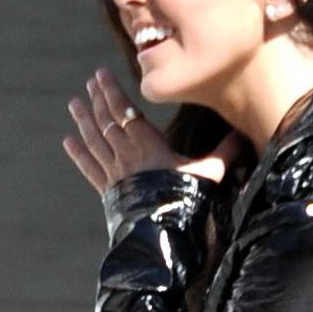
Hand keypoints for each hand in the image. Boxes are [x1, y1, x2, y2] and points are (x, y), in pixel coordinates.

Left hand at [64, 68, 249, 194]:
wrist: (162, 235)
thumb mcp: (208, 174)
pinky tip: (68, 142)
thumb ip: (224, 153)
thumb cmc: (186, 201)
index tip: (100, 75)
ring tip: (73, 104)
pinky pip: (89, 168)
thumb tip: (244, 135)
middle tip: (88, 83)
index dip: (112, 92)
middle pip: (107, 121)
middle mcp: (126, 154)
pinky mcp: (108, 192)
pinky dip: (78, 154)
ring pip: (94, 140)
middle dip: (98, 100)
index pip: (124, 111)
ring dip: (83, 121)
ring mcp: (114, 173)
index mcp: (147, 144)